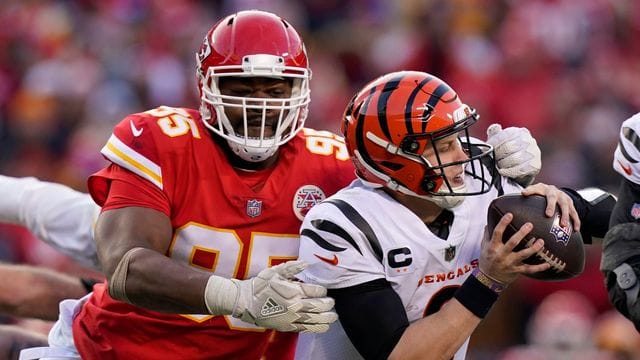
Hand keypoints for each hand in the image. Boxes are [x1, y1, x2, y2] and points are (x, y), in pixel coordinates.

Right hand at [211, 261, 337, 332]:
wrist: (246, 302)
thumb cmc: (260, 285)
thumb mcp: (275, 271)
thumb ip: (292, 267)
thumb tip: (306, 263)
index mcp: (294, 291)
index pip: (316, 292)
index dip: (323, 291)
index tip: (323, 290)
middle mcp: (295, 306)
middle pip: (319, 306)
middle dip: (328, 305)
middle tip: (332, 302)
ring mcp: (292, 318)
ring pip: (315, 320)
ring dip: (327, 318)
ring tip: (333, 317)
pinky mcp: (288, 327)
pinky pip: (306, 329)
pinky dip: (317, 328)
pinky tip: (324, 326)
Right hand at [479, 213, 549, 284]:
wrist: (488, 279)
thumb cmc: (486, 260)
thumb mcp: (483, 247)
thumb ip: (487, 235)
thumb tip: (488, 223)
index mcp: (493, 247)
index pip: (497, 233)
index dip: (503, 223)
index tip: (510, 214)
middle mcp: (502, 254)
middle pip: (513, 242)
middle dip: (521, 233)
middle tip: (529, 225)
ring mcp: (510, 263)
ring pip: (523, 255)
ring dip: (533, 248)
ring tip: (541, 241)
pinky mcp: (516, 271)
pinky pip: (529, 269)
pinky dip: (539, 268)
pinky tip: (547, 264)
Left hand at [486, 124, 540, 185]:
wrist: (518, 171)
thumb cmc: (506, 154)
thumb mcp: (499, 142)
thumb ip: (495, 134)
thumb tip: (495, 127)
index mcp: (520, 132)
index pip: (504, 136)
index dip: (494, 145)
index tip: (487, 151)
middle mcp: (529, 140)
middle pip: (508, 147)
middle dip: (497, 155)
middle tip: (492, 160)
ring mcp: (534, 153)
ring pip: (514, 159)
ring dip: (502, 164)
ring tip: (497, 166)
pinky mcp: (535, 165)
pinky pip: (520, 169)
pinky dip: (509, 172)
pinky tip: (502, 172)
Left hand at [521, 183, 580, 231]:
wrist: (555, 191)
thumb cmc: (541, 193)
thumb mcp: (534, 191)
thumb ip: (528, 193)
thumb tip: (521, 194)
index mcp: (543, 188)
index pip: (535, 188)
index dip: (530, 190)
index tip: (524, 193)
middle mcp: (555, 192)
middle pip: (553, 198)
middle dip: (551, 206)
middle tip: (548, 215)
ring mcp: (564, 198)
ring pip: (566, 206)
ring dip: (565, 216)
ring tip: (564, 225)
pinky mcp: (571, 204)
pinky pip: (574, 213)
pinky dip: (576, 221)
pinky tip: (576, 230)